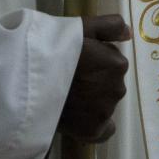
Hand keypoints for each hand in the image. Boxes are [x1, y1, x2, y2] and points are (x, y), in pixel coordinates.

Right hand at [59, 15, 130, 143]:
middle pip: (110, 84)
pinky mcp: (93, 132)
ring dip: (93, 101)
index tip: (79, 62)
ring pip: (105, 104)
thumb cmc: (54, 50)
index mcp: (117, 64)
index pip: (114, 63)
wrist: (28, 80)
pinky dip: (95, 125)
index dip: (96, 62)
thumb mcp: (81, 27)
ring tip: (69, 96)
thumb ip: (109, 26)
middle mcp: (117, 89)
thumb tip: (130, 33)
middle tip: (72, 79)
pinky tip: (79, 118)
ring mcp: (106, 112)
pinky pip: (104, 130)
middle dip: (96, 81)